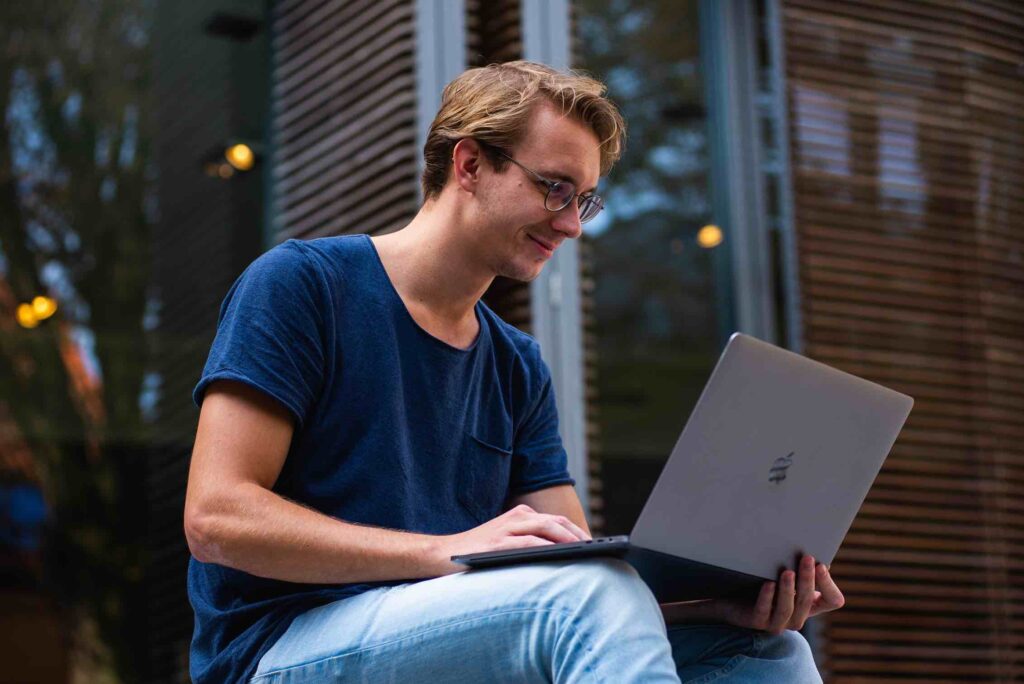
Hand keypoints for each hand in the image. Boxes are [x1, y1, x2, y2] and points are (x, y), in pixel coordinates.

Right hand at [433, 504, 590, 574]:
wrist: (442, 554)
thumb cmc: (478, 552)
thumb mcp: (506, 541)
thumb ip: (529, 541)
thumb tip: (562, 555)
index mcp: (520, 515)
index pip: (556, 521)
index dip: (576, 532)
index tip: (593, 545)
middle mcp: (516, 517)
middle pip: (556, 522)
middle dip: (578, 535)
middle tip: (595, 549)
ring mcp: (506, 528)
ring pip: (547, 528)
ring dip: (568, 539)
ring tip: (584, 551)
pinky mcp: (498, 543)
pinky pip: (529, 542)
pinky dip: (547, 547)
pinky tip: (559, 554)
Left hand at [704, 555, 844, 633]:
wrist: (730, 598)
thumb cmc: (762, 581)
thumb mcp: (785, 573)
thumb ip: (800, 565)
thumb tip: (813, 545)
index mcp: (809, 605)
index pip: (833, 600)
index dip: (829, 584)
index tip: (822, 564)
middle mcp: (797, 617)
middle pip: (808, 601)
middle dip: (808, 578)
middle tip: (807, 557)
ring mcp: (777, 623)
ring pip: (787, 609)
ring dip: (788, 589)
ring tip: (787, 571)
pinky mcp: (756, 622)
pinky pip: (764, 612)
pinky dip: (767, 598)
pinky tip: (768, 583)